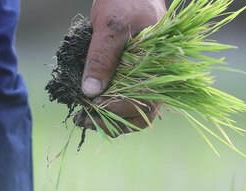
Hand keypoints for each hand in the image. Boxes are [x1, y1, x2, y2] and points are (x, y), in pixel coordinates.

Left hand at [77, 0, 165, 134]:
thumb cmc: (126, 1)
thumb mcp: (110, 26)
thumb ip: (101, 57)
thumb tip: (91, 91)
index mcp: (162, 66)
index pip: (145, 101)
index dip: (117, 108)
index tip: (92, 107)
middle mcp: (159, 78)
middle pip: (141, 115)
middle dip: (112, 123)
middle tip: (83, 119)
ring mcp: (149, 81)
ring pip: (135, 114)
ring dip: (111, 121)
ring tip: (85, 118)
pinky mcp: (136, 80)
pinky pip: (128, 103)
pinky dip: (111, 110)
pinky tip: (91, 108)